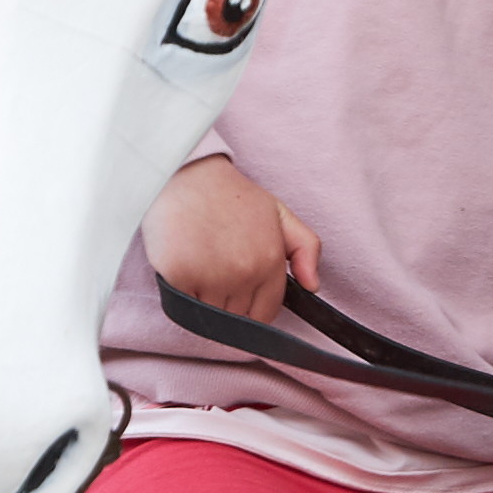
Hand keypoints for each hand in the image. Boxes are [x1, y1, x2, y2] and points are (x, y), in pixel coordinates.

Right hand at [147, 153, 320, 321]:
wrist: (186, 174)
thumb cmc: (231, 195)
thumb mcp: (279, 214)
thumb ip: (305, 248)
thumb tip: (313, 287)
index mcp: (269, 261)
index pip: (265, 314)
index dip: (251, 308)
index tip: (239, 291)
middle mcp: (243, 272)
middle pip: (238, 318)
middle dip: (228, 303)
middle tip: (215, 271)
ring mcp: (211, 276)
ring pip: (211, 316)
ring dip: (203, 301)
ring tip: (199, 267)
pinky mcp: (179, 276)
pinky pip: (183, 307)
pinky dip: (181, 294)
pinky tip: (182, 267)